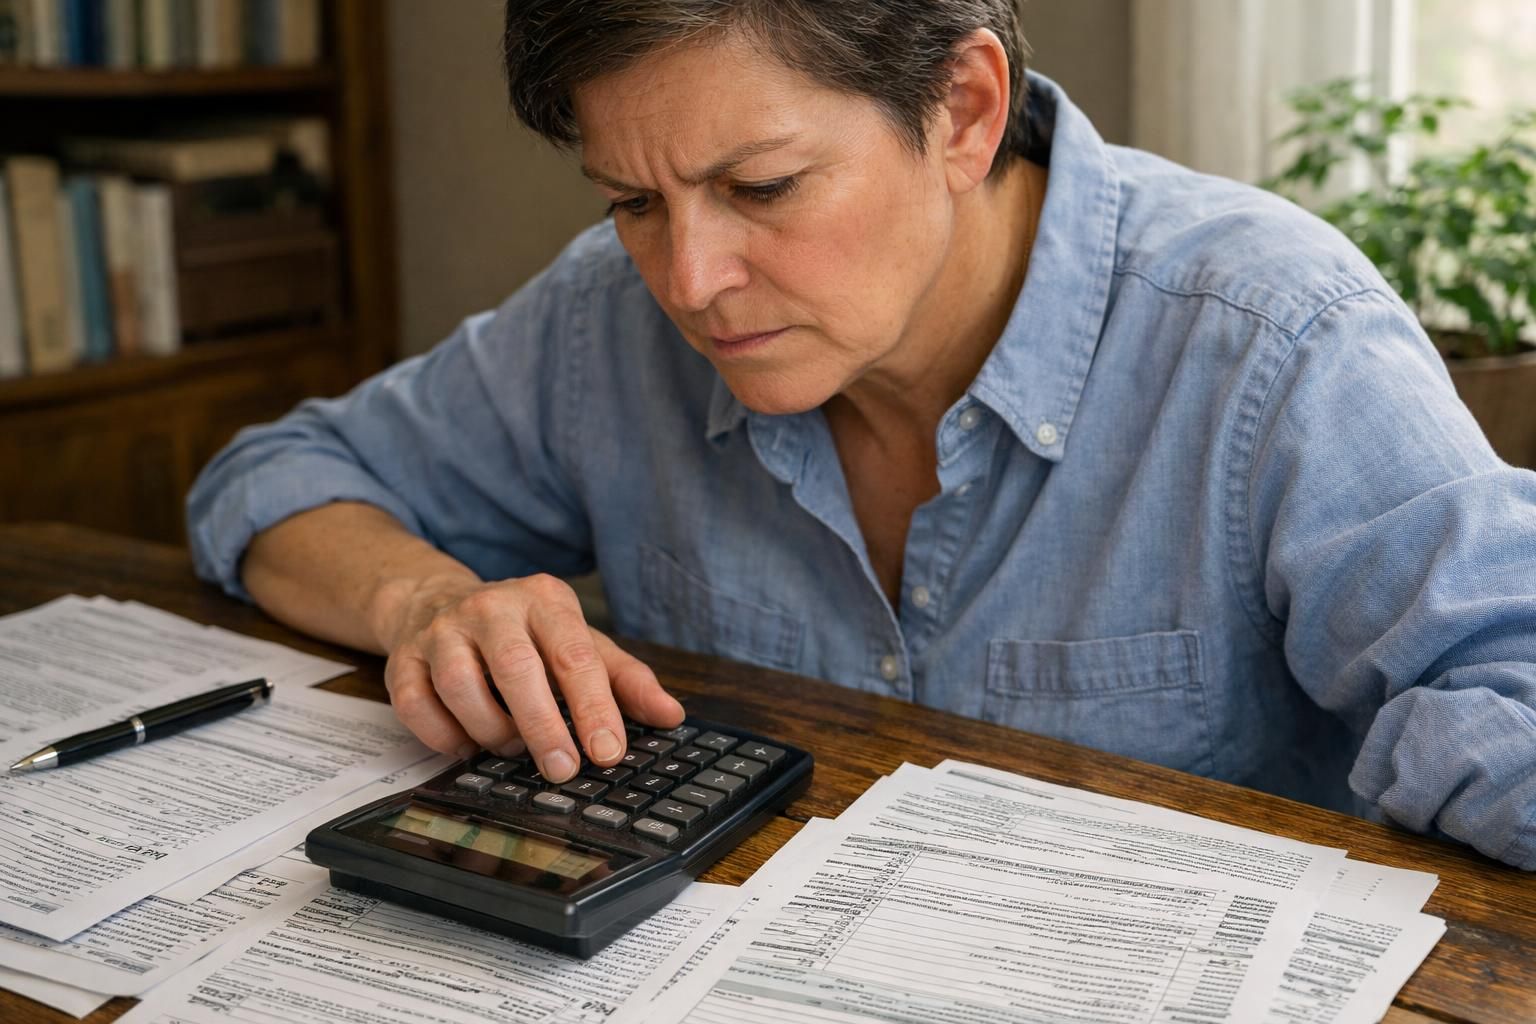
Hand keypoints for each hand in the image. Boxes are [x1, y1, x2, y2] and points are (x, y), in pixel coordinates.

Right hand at [374, 573, 683, 782]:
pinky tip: (465, 746)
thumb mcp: (580, 643)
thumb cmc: (524, 633)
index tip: (608, 751)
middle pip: (516, 667)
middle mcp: (492, 607)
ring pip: (461, 685)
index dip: (593, 707)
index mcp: (545, 600)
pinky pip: (415, 703)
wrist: (435, 602)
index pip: (574, 654)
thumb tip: (671, 715)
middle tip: (562, 769)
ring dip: (490, 730)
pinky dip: (442, 736)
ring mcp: (442, 630)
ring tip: (511, 748)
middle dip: (542, 725)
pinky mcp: (403, 658)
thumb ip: (626, 680)